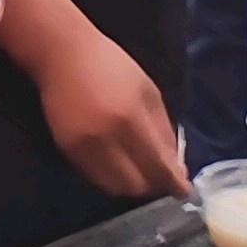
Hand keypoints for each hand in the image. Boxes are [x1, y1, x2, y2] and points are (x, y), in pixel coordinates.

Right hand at [29, 18, 186, 200]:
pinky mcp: (67, 150)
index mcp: (132, 120)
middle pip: (137, 185)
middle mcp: (107, 139)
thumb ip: (163, 130)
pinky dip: (112, 177)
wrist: (62, 55)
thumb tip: (175, 165)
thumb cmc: (111, 66)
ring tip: (140, 173)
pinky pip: (95, 178)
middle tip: (161, 180)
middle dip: (153, 187)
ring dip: (132, 186)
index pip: (158, 167)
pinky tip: (119, 164)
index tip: (184, 191)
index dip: (174, 184)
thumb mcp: (148, 91)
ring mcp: (84, 148)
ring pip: (114, 187)